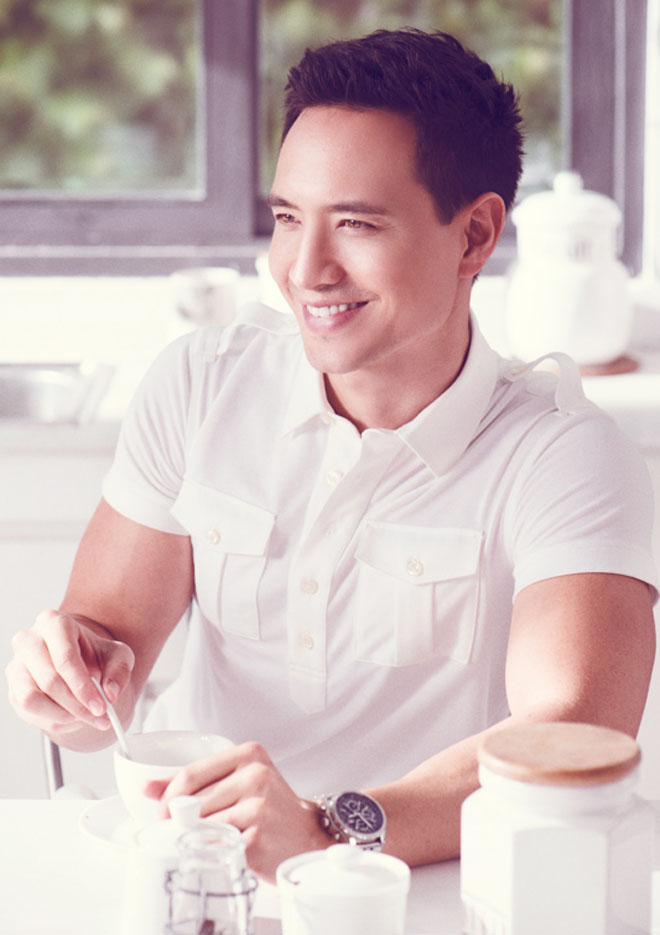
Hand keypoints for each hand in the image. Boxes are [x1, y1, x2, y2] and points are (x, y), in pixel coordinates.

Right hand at [6, 608, 134, 734]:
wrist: (77, 661)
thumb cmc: (95, 654)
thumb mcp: (117, 656)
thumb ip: (119, 671)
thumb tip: (110, 693)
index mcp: (54, 622)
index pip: (65, 658)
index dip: (83, 686)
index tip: (100, 707)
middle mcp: (29, 639)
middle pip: (50, 680)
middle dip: (77, 705)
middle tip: (100, 718)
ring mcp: (17, 664)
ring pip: (32, 698)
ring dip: (62, 714)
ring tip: (84, 714)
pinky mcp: (13, 687)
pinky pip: (27, 710)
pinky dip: (52, 718)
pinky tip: (70, 714)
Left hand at [145, 741, 329, 880]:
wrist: (305, 836)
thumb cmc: (269, 808)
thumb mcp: (236, 781)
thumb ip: (194, 781)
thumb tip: (147, 787)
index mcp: (249, 753)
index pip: (190, 773)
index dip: (168, 797)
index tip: (162, 813)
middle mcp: (256, 775)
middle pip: (192, 801)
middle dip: (178, 821)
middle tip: (181, 832)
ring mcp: (259, 806)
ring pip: (201, 825)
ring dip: (195, 838)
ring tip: (210, 839)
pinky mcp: (258, 837)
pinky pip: (216, 846)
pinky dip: (212, 852)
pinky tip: (224, 849)